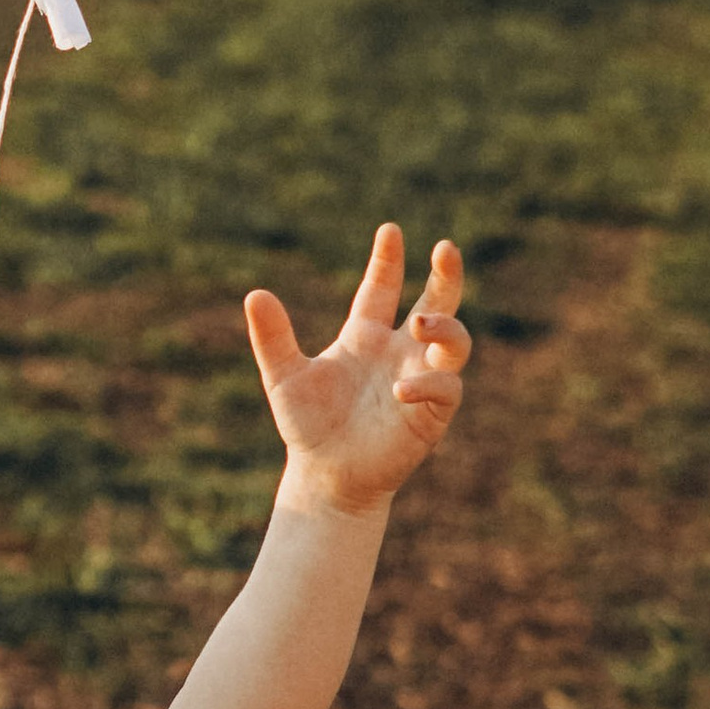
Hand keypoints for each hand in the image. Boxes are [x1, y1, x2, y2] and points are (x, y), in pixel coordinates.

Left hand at [245, 225, 468, 515]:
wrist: (324, 477)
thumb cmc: (307, 426)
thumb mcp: (284, 377)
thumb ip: (273, 337)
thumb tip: (255, 294)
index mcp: (364, 336)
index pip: (382, 289)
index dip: (388, 260)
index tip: (389, 231)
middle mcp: (397, 351)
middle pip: (436, 302)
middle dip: (446, 275)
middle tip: (445, 248)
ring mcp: (419, 378)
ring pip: (455, 340)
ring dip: (444, 325)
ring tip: (419, 321)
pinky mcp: (431, 412)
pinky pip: (446, 387)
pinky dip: (429, 382)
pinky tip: (399, 390)